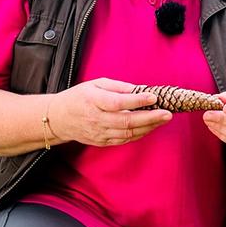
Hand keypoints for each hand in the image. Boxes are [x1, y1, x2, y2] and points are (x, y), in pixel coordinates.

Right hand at [50, 78, 171, 146]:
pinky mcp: (102, 142)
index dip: (137, 100)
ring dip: (148, 127)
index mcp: (93, 101)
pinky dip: (139, 134)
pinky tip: (150, 127)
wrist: (58, 119)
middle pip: (127, 121)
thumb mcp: (95, 84)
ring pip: (128, 133)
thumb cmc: (78, 97)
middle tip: (167, 113)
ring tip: (163, 119)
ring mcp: (100, 133)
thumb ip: (117, 87)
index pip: (118, 103)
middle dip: (150, 118)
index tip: (153, 97)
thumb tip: (138, 90)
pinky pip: (124, 140)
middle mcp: (97, 119)